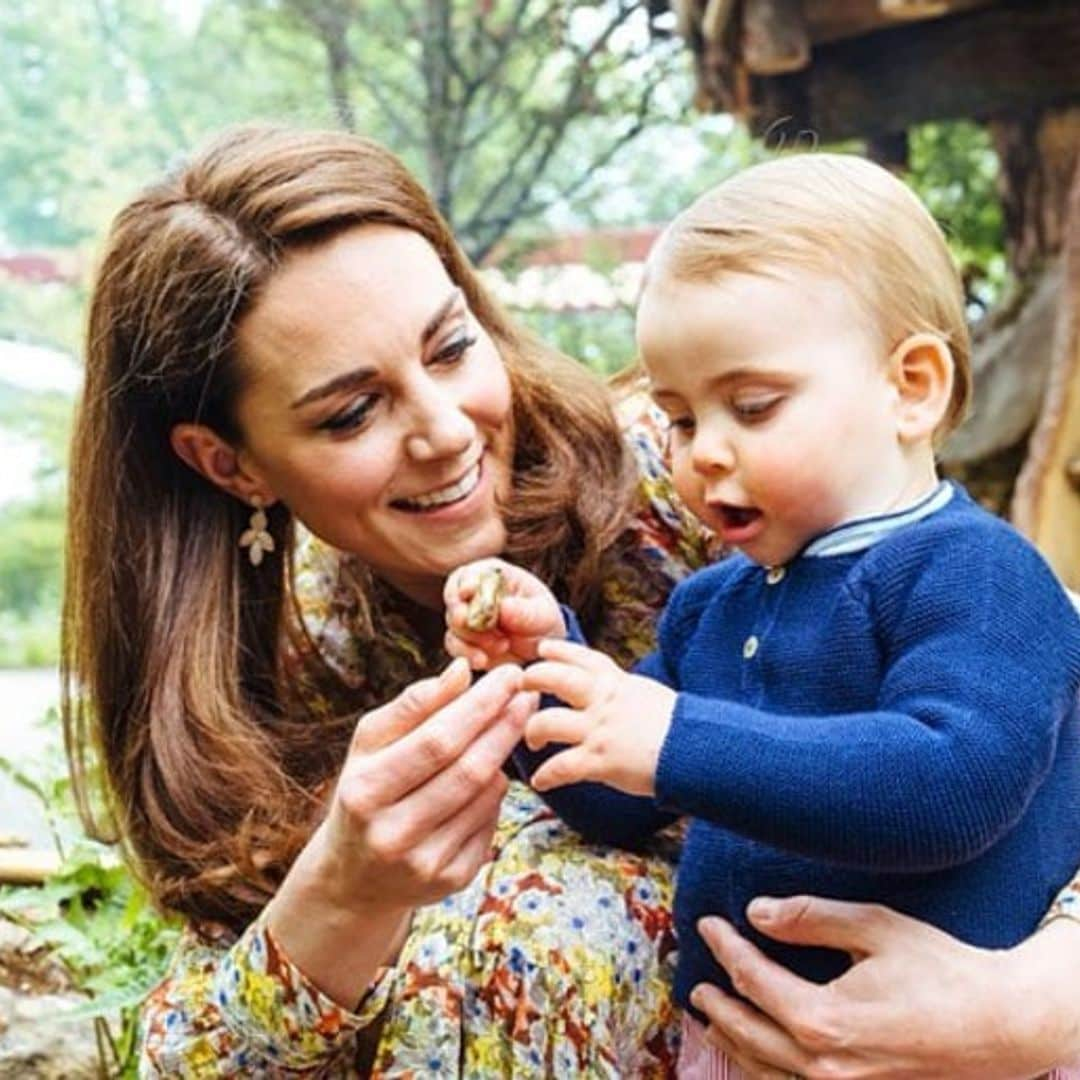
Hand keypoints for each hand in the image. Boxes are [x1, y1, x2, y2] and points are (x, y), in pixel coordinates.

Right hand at [269, 659, 535, 1004]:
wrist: (354, 876)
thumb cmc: (367, 789)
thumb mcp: (371, 744)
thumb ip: (414, 704)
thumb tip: (462, 670)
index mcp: (366, 791)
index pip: (437, 740)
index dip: (480, 706)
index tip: (509, 675)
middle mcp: (393, 834)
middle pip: (469, 770)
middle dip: (505, 725)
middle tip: (528, 694)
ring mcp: (425, 864)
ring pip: (487, 795)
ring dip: (503, 755)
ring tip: (506, 728)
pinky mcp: (451, 881)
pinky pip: (491, 821)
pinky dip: (496, 792)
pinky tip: (489, 776)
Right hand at [444, 557, 564, 668]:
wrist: (542, 647)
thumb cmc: (543, 620)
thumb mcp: (543, 614)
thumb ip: (526, 611)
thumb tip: (504, 607)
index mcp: (493, 576)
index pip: (469, 573)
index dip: (465, 582)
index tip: (468, 593)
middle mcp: (474, 594)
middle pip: (454, 599)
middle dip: (462, 614)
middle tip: (475, 625)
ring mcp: (466, 617)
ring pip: (453, 625)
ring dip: (471, 638)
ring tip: (502, 646)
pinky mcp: (464, 640)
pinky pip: (455, 646)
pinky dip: (466, 654)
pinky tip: (483, 660)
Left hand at [521, 638, 675, 796]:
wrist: (698, 750)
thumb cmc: (679, 727)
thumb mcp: (647, 695)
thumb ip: (621, 691)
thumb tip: (610, 690)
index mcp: (617, 683)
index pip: (581, 657)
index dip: (558, 651)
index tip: (541, 649)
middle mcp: (603, 701)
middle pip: (554, 678)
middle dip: (532, 680)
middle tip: (522, 688)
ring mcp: (599, 730)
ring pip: (546, 722)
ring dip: (532, 732)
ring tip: (532, 741)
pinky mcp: (600, 761)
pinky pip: (560, 767)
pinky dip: (546, 775)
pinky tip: (541, 781)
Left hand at [691, 895, 1079, 1078]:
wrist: (1002, 1027)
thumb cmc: (940, 971)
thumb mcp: (875, 927)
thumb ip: (810, 917)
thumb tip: (757, 911)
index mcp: (825, 1020)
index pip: (753, 979)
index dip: (725, 947)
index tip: (708, 923)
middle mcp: (827, 1067)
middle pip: (750, 1033)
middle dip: (719, 1006)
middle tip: (697, 986)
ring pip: (768, 1071)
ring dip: (735, 1045)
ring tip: (713, 1022)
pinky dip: (768, 1072)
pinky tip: (762, 1057)